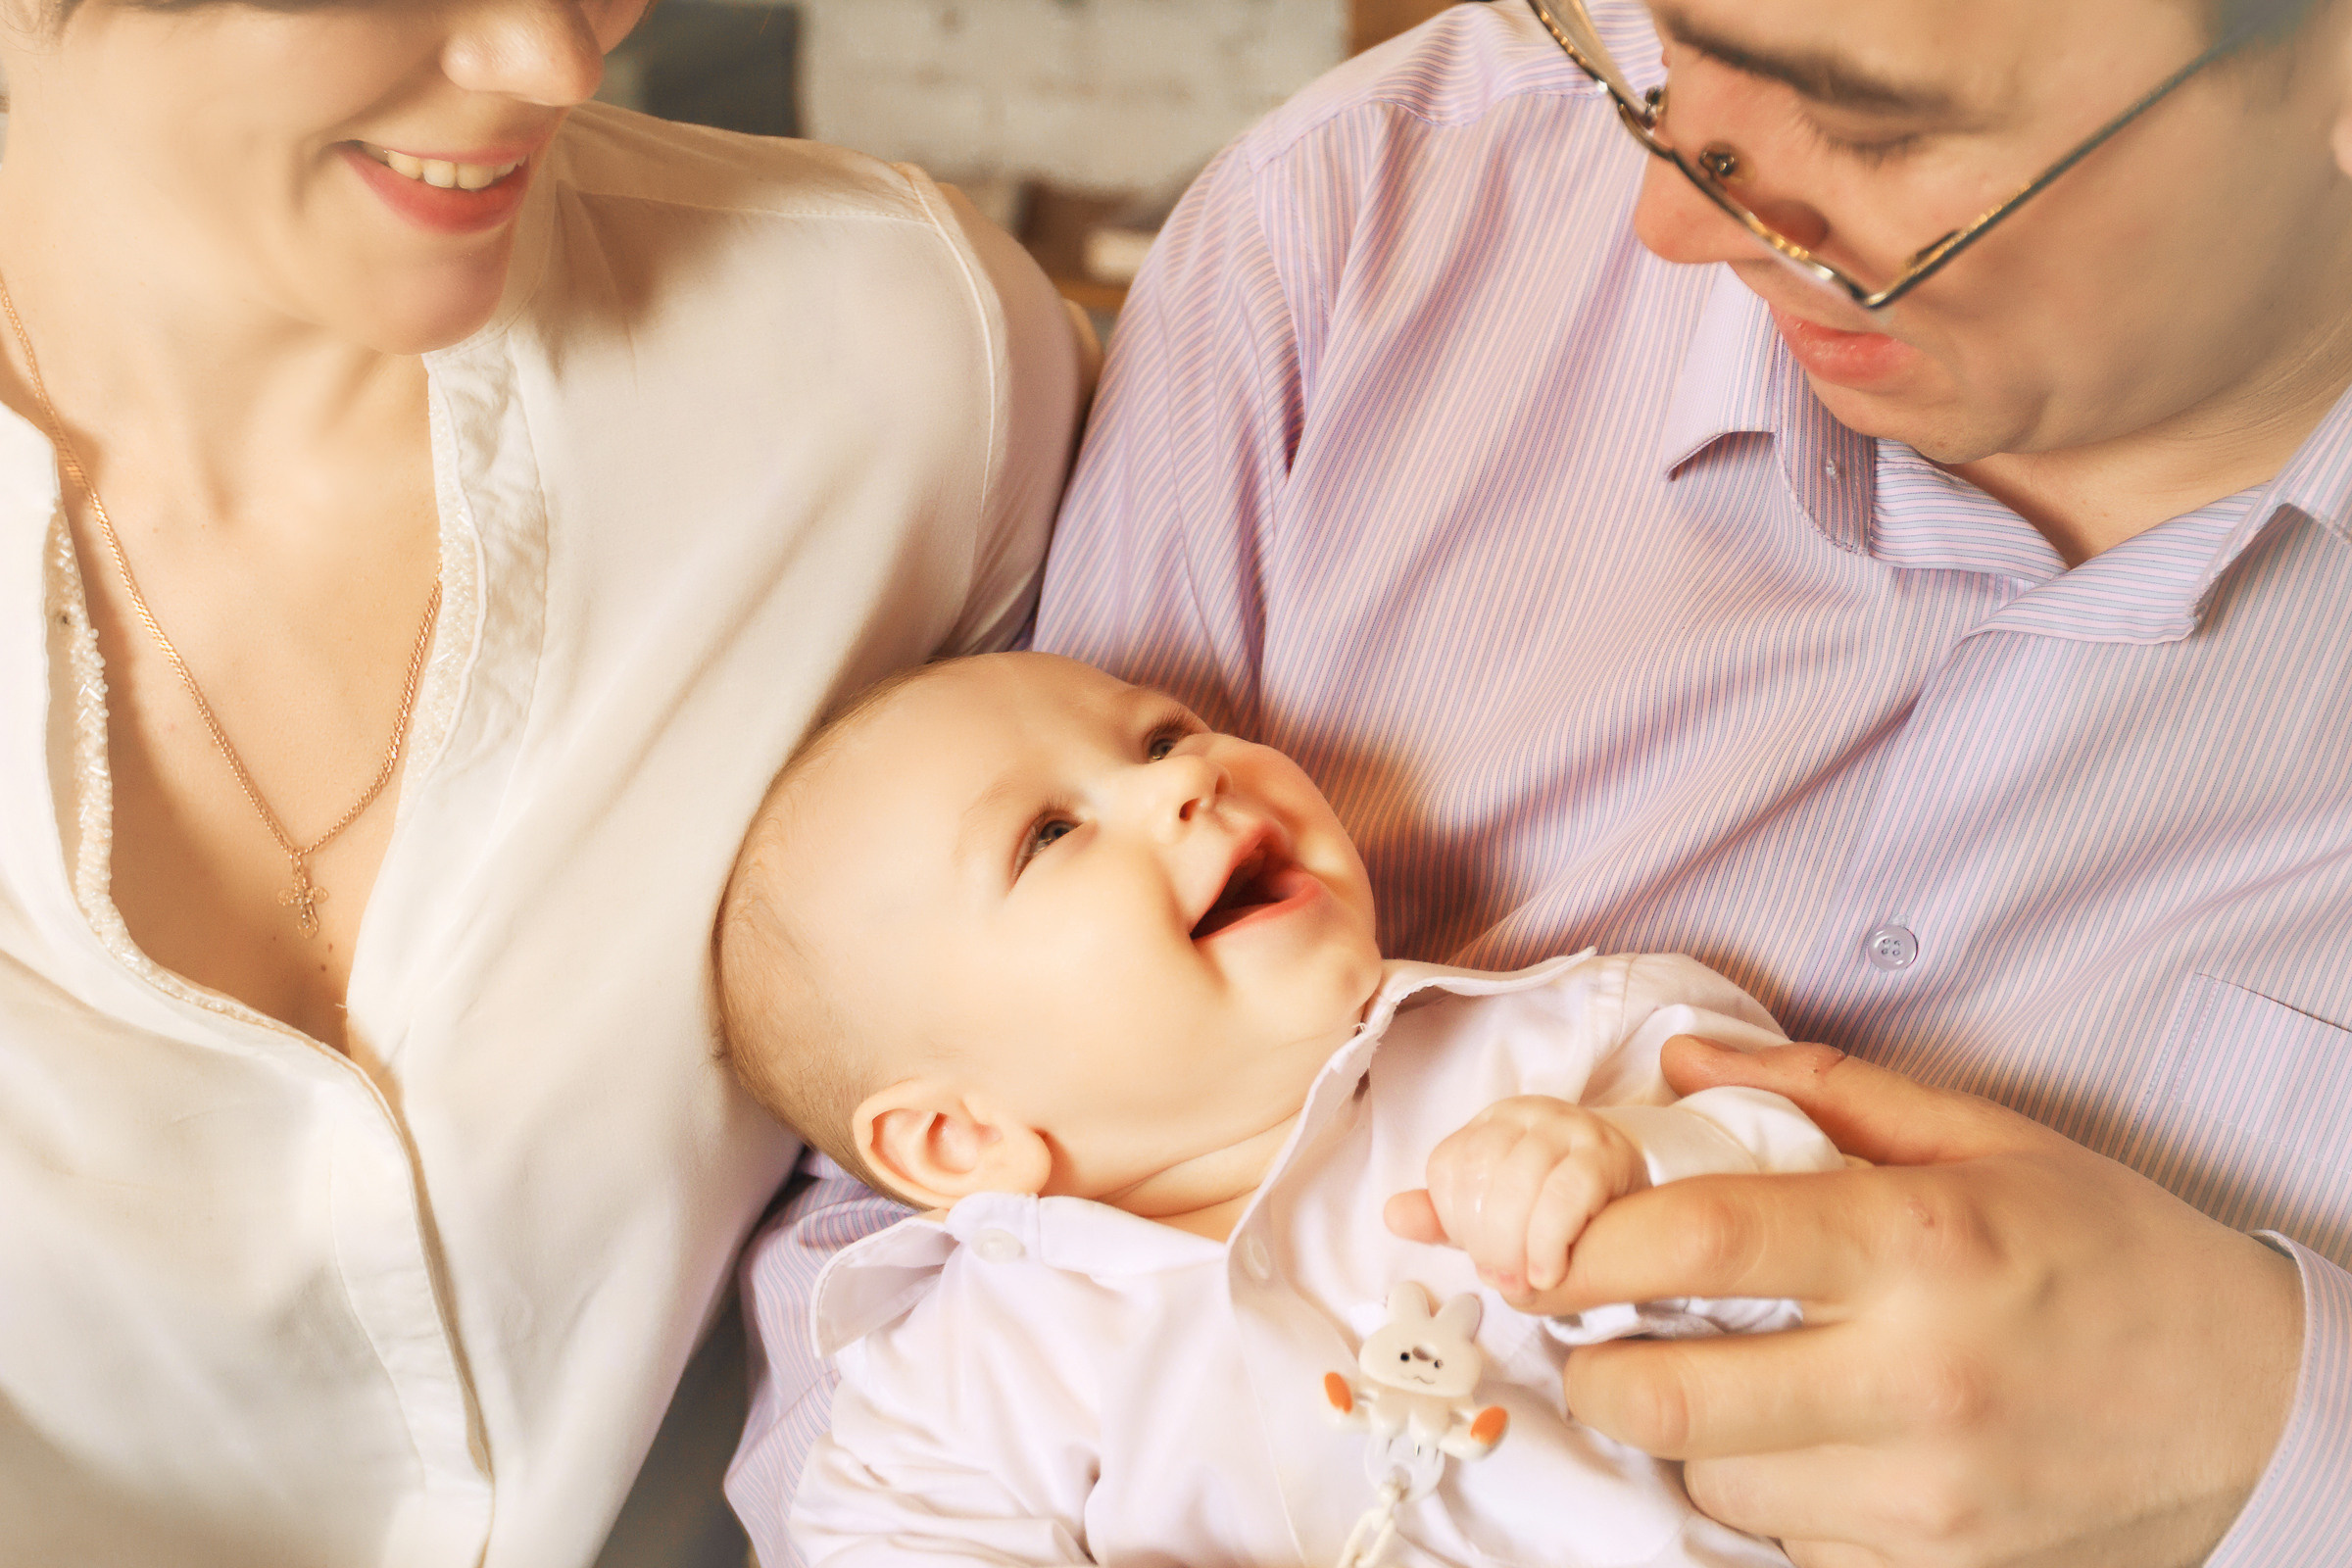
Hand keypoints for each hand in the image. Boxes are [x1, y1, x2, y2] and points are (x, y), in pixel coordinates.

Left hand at [1384, 1096, 1649, 1297]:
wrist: (1632, 1197)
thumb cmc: (1554, 1206)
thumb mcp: (1494, 1212)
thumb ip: (1443, 1216)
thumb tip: (1394, 1216)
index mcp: (1491, 1124)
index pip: (1449, 1168)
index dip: (1455, 1222)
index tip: (1477, 1258)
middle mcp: (1526, 1115)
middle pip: (1480, 1176)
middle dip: (1485, 1241)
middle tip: (1503, 1280)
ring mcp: (1567, 1128)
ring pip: (1518, 1184)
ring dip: (1515, 1248)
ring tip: (1526, 1281)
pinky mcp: (1605, 1153)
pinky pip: (1564, 1195)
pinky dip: (1548, 1243)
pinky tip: (1549, 1271)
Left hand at [1514, 1036, 2302, 1567]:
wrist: (2249, 1409)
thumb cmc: (2107, 1256)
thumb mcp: (1978, 1137)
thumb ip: (1815, 1091)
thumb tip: (1680, 1065)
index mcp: (1916, 1246)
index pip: (1694, 1244)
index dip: (1580, 1241)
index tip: (1537, 1238)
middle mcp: (1912, 1381)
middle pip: (1662, 1394)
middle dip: (1588, 1360)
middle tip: (1588, 1322)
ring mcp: (1921, 1497)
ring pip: (1708, 1477)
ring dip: (1684, 1426)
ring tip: (1730, 1371)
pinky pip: (1780, 1540)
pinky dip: (1761, 1490)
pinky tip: (1804, 1439)